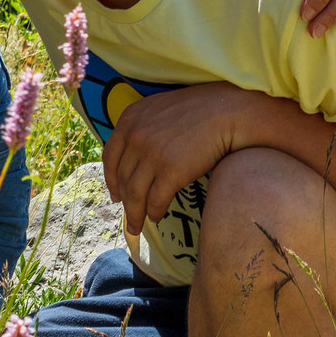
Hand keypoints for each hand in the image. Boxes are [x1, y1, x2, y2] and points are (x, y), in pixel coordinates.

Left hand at [101, 83, 260, 239]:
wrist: (225, 113)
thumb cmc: (197, 111)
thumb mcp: (158, 111)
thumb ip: (142, 128)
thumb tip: (134, 156)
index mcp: (129, 120)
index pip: (110, 157)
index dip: (111, 179)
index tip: (115, 194)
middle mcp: (135, 137)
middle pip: (122, 178)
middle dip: (124, 201)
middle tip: (128, 216)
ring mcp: (152, 154)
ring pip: (135, 193)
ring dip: (135, 213)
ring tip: (137, 226)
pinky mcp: (171, 171)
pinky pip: (155, 199)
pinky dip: (154, 211)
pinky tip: (156, 216)